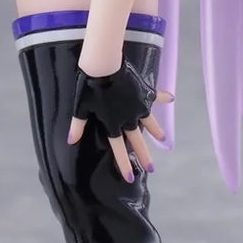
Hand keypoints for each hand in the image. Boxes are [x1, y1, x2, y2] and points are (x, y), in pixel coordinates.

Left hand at [67, 61, 173, 182]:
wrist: (104, 66)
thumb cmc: (89, 86)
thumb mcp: (80, 107)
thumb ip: (78, 126)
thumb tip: (71, 141)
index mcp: (113, 123)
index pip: (118, 148)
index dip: (123, 163)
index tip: (129, 177)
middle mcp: (129, 118)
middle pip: (138, 141)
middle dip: (144, 155)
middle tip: (151, 168)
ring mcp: (139, 106)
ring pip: (151, 122)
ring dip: (157, 131)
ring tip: (163, 139)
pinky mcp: (144, 92)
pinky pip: (156, 96)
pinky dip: (163, 97)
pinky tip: (171, 98)